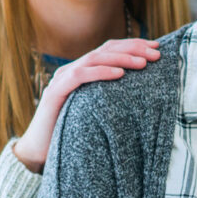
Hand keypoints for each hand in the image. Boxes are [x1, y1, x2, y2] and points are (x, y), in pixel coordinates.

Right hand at [12, 37, 158, 170]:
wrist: (39, 151)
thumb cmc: (72, 132)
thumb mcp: (97, 111)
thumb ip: (112, 98)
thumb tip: (144, 94)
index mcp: (83, 71)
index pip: (110, 50)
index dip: (133, 46)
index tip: (156, 48)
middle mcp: (72, 70)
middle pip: (105, 50)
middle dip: (133, 48)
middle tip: (157, 53)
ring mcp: (62, 79)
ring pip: (94, 58)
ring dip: (122, 58)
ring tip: (143, 62)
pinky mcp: (55, 93)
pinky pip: (80, 76)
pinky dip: (101, 72)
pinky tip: (120, 74)